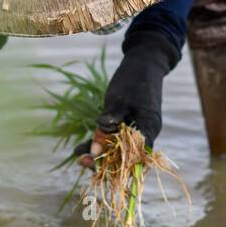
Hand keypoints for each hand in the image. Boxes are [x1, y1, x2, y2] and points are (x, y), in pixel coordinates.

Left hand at [73, 34, 177, 166]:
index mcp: (148, 128)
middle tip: (81, 160)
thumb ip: (111, 118)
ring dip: (98, 153)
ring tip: (77, 154)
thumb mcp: (120, 98)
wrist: (143, 63)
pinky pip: (113, 138)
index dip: (116, 163)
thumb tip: (98, 141)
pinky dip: (100, 142)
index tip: (94, 161)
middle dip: (103, 160)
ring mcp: (135, 130)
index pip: (135, 156)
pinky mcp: (126, 125)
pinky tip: (82, 146)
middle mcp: (144, 133)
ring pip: (117, 148)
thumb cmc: (134, 79)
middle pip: (124, 156)